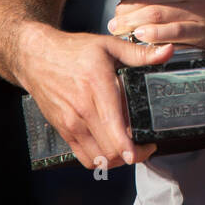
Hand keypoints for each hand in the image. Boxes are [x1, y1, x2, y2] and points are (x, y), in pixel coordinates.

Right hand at [14, 25, 173, 168]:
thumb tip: (168, 52)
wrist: (36, 57)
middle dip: (134, 154)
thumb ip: (139, 53)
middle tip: (146, 143)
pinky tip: (110, 146)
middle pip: (111, 151)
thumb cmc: (73, 50)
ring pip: (98, 159)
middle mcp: (82, 111)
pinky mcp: (63, 131)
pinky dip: (100, 159)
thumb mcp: (108, 45)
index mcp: (97, 89)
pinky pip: (84, 158)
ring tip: (129, 146)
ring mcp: (70, 124)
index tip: (148, 147)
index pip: (115, 131)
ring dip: (118, 159)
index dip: (132, 149)